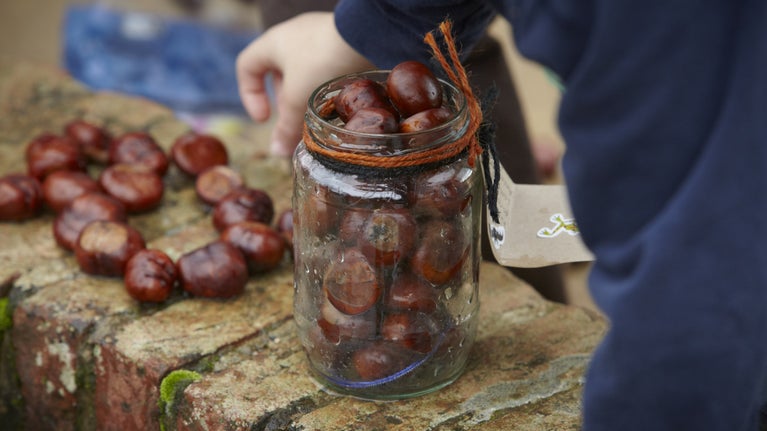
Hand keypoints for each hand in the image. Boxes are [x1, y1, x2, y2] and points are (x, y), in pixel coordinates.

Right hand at [236, 12, 374, 156]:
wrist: (367, 35)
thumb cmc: (321, 62)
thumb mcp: (299, 98)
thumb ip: (287, 127)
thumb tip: (277, 152)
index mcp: (273, 42)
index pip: (247, 67)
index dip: (250, 95)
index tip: (265, 119)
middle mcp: (294, 37)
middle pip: (279, 76)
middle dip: (286, 106)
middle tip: (296, 127)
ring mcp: (319, 38)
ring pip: (304, 75)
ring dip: (306, 101)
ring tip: (317, 123)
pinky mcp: (341, 44)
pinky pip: (326, 70)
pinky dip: (326, 91)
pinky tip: (336, 109)